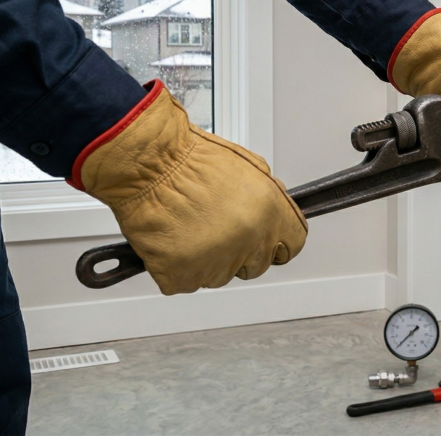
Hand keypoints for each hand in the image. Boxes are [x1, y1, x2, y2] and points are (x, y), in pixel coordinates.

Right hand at [68, 80, 306, 294]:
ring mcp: (215, 263)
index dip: (277, 243)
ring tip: (190, 226)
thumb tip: (274, 215)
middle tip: (217, 228)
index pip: (291, 246)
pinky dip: (177, 267)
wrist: (148, 164)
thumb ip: (268, 199)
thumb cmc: (190, 159)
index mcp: (270, 215)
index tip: (267, 242)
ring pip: (220, 275)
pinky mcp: (182, 276)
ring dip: (208, 259)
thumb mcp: (249, 167)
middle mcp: (248, 241)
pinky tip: (172, 240)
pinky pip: (185, 281)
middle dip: (241, 251)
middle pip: (256, 264)